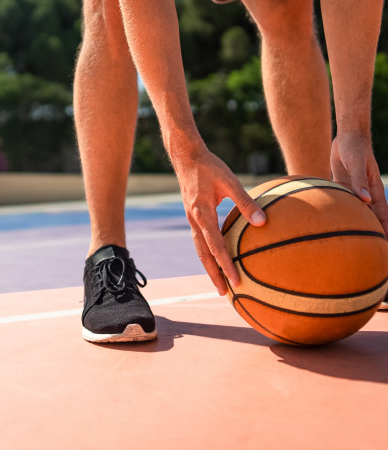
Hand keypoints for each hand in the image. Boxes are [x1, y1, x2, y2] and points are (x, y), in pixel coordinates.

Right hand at [175, 146, 265, 295]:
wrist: (186, 156)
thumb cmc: (210, 166)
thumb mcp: (230, 181)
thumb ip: (246, 202)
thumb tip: (263, 222)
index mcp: (202, 213)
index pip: (215, 246)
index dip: (225, 265)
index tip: (236, 280)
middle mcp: (194, 219)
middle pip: (203, 254)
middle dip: (213, 274)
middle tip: (224, 293)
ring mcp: (191, 218)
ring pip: (199, 249)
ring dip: (208, 266)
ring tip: (219, 282)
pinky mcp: (193, 215)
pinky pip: (199, 239)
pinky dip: (207, 252)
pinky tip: (216, 257)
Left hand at [331, 132, 387, 236]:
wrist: (347, 137)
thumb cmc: (355, 148)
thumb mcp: (357, 162)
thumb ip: (359, 181)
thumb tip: (366, 200)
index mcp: (374, 190)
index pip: (382, 215)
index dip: (384, 229)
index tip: (385, 244)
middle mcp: (366, 194)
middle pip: (370, 218)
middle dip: (372, 233)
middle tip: (371, 251)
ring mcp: (355, 191)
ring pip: (356, 212)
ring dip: (354, 224)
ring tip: (350, 243)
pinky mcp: (343, 186)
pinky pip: (343, 202)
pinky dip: (340, 211)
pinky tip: (331, 222)